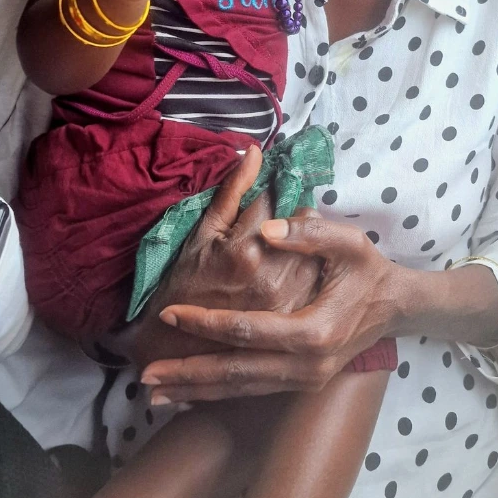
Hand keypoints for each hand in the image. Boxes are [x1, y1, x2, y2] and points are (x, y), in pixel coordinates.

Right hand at [135, 149, 322, 371]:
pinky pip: (318, 277)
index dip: (274, 193)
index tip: (269, 196)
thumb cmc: (185, 283)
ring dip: (308, 241)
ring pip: (318, 249)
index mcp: (247, 247)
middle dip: (295, 215)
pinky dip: (312, 267)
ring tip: (286, 248)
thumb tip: (255, 151)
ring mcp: (290, 298)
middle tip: (279, 224)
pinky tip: (295, 271)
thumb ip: (232, 192)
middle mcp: (274, 273)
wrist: (179, 346)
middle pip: (305, 220)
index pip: (278, 198)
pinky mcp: (299, 318)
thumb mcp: (202, 234)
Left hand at [142, 214, 406, 401]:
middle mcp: (306, 367)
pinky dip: (215, 394)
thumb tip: (266, 229)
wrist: (396, 307)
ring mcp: (303, 381)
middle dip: (187, 373)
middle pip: (235, 372)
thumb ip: (308, 233)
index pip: (247, 330)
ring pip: (239, 389)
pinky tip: (186, 397)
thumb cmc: (367, 270)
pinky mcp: (299, 384)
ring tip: (152, 394)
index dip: (205, 324)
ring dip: (195, 391)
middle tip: (144, 375)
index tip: (169, 314)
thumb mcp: (348, 242)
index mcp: (314, 332)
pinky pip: (249, 392)